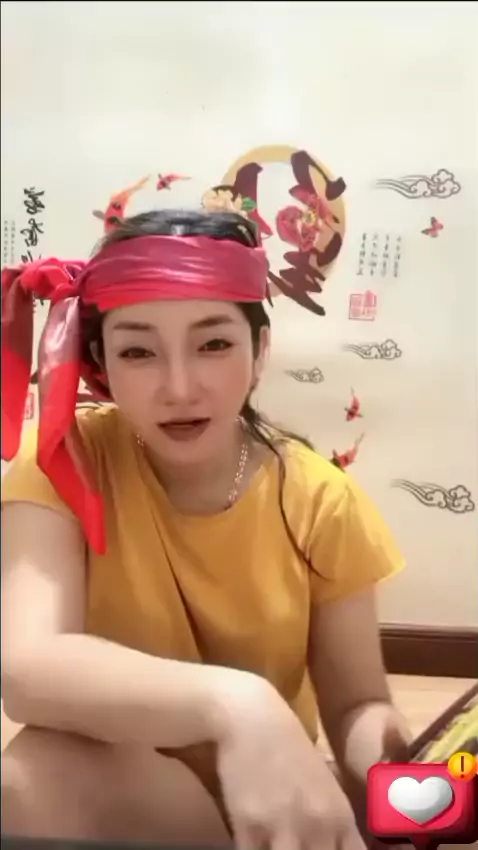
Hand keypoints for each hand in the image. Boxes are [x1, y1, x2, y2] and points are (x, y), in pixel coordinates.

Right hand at [216, 677, 365, 849]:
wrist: (254, 719)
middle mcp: (318, 827)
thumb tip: (339, 847)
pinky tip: (253, 846)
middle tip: (301, 849)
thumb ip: (335, 826)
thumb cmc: (291, 752)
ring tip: (278, 848)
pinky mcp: (249, 826)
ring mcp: (284, 828)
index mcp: (341, 819)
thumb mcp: (326, 788)